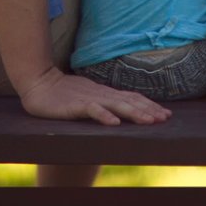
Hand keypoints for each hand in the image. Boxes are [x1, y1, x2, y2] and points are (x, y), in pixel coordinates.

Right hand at [18, 69, 171, 125]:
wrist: (40, 82)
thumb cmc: (64, 92)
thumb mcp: (89, 96)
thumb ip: (104, 101)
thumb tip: (122, 108)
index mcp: (106, 93)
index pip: (132, 98)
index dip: (149, 105)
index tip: (166, 114)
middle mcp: (102, 94)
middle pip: (130, 101)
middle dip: (149, 110)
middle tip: (165, 118)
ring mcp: (90, 98)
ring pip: (116, 105)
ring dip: (134, 113)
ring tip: (149, 121)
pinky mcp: (75, 105)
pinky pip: (92, 110)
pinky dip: (104, 116)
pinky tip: (114, 123)